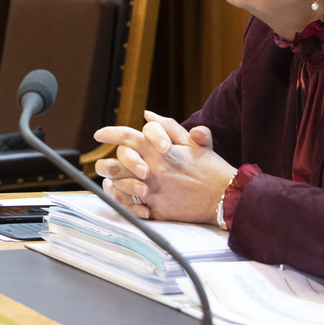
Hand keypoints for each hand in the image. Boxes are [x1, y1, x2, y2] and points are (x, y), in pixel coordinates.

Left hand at [93, 111, 236, 223]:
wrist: (225, 197)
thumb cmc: (210, 168)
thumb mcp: (194, 142)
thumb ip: (168, 126)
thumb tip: (147, 115)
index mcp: (159, 151)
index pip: (127, 138)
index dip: (110, 133)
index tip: (99, 134)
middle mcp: (152, 170)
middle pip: (116, 164)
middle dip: (104, 164)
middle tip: (102, 165)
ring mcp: (153, 191)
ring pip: (120, 186)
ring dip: (113, 183)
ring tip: (111, 182)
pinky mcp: (157, 209)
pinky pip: (132, 207)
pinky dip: (126, 203)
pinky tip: (125, 199)